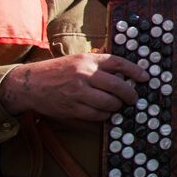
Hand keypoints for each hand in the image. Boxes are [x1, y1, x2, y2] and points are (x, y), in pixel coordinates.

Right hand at [0, 54, 148, 121]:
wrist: (31, 83)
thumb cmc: (57, 71)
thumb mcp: (77, 59)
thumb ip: (98, 62)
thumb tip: (122, 66)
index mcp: (87, 60)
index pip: (118, 63)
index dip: (135, 71)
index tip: (145, 77)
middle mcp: (84, 75)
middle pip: (117, 86)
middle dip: (130, 94)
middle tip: (133, 98)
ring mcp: (78, 93)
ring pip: (109, 104)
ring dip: (117, 107)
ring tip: (117, 106)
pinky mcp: (72, 108)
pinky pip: (97, 116)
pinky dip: (104, 116)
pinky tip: (104, 113)